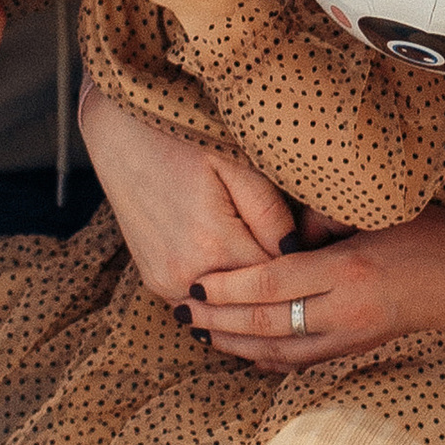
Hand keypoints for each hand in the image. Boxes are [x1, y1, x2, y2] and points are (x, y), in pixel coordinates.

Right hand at [80, 82, 293, 299]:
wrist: (120, 133)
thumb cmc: (185, 139)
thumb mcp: (236, 164)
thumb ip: (270, 211)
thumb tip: (298, 252)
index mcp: (214, 244)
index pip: (279, 278)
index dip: (305, 270)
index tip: (323, 260)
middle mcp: (187, 274)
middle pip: (254, 301)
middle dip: (284, 290)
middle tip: (313, 277)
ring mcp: (166, 283)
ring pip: (228, 310)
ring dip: (252, 299)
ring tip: (283, 286)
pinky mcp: (155, 282)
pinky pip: (202, 306)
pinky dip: (225, 300)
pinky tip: (245, 288)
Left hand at [188, 208, 444, 374]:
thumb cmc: (434, 237)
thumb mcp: (380, 213)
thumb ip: (325, 221)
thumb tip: (281, 234)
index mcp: (350, 271)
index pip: (273, 283)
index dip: (229, 287)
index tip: (196, 284)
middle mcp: (346, 311)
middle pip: (266, 323)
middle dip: (219, 320)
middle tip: (180, 312)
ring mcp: (351, 338)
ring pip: (278, 352)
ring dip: (234, 344)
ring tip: (199, 332)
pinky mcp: (356, 350)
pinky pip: (299, 361)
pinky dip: (264, 358)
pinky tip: (241, 350)